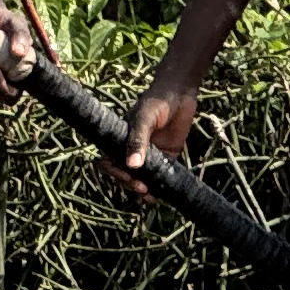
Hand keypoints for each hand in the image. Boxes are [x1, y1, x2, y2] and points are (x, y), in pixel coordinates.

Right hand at [115, 73, 201, 194]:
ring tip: (150, 197)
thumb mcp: (144, 118)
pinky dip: (159, 185)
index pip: (108, 161)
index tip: (126, 176)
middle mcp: (132, 149)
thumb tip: (132, 166)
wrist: (180, 91)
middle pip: (124, 173)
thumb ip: (138, 141)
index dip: (113, 172)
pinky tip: (162, 194)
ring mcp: (149, 154)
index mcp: (119, 139)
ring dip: (143, 188)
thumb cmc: (157, 100)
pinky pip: (160, 174)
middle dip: (129, 183)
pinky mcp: (166, 155)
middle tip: (142, 188)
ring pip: (141, 177)